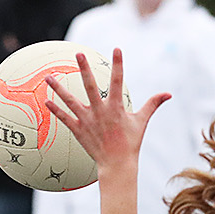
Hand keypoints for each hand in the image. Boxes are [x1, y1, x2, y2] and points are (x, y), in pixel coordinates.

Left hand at [45, 49, 170, 170]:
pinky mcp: (79, 131)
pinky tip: (46, 100)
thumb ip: (153, 104)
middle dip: (84, 69)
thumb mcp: (142, 121)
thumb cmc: (130, 142)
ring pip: (70, 101)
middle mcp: (100, 112)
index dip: (118, 65)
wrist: (117, 165)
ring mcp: (87, 121)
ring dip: (58, 88)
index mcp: (116, 107)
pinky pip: (65, 118)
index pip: (117, 81)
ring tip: (48, 76)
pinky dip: (55, 110)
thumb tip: (168, 94)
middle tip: (78, 54)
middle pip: (89, 86)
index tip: (117, 49)